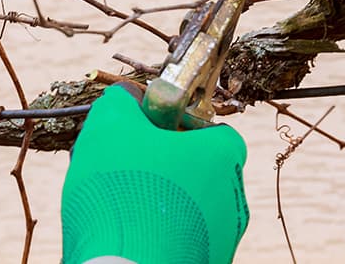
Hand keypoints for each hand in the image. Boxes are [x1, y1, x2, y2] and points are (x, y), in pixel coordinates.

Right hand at [61, 85, 248, 263]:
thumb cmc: (124, 191)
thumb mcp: (110, 125)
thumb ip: (122, 102)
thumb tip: (126, 97)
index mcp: (222, 155)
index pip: (209, 129)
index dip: (174, 126)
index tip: (143, 132)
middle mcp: (234, 196)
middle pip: (196, 168)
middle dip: (160, 165)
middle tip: (124, 169)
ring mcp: (223, 236)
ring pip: (187, 204)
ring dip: (158, 200)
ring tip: (120, 205)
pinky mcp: (207, 262)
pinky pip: (181, 236)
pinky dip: (157, 231)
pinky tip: (128, 232)